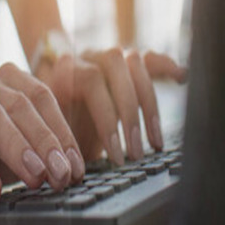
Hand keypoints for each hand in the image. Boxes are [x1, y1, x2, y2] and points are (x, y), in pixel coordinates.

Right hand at [0, 62, 85, 206]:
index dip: (63, 130)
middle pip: (21, 105)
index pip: (43, 97)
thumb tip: (77, 169)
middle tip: (63, 174)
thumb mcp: (19, 133)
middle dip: (46, 141)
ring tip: (37, 177)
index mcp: (10, 79)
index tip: (77, 164)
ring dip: (19, 148)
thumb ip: (45, 141)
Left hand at [35, 49, 187, 164]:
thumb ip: (58, 139)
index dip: (107, 117)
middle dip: (131, 114)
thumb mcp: (48, 131)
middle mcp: (88, 55)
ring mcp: (108, 55)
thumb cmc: (48, 123)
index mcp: (65, 69)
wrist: (42, 96)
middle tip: (137, 153)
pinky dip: (166, 66)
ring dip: (149, 104)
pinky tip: (181, 78)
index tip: (116, 154)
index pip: (93, 81)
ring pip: (135, 61)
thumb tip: (71, 169)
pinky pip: (149, 58)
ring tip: (155, 141)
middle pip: (117, 66)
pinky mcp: (126, 62)